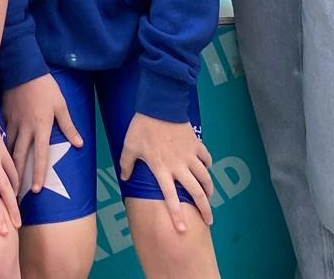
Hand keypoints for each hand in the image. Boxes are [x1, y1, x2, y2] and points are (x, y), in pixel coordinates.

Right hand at [1, 74, 82, 195]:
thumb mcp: (61, 105)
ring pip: (9, 147)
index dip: (38, 173)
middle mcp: (26, 128)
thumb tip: (80, 144)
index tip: (35, 190)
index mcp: (41, 127)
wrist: (23, 68)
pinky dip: (1, 145)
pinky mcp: (5, 115)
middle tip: (14, 193)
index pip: (41, 155)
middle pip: (21, 156)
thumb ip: (69, 126)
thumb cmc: (45, 87)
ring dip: (7, 163)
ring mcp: (13, 122)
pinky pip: (3, 133)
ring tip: (4, 179)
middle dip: (18, 175)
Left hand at [118, 113, 212, 232]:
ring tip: (210, 196)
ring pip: (205, 178)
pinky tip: (206, 168)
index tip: (182, 230)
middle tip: (209, 220)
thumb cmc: (142, 126)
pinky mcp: (196, 144)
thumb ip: (127, 164)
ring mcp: (190, 155)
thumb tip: (124, 178)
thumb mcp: (129, 145)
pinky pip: (206, 158)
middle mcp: (179, 166)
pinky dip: (208, 165)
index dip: (176, 215)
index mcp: (162, 169)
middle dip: (205, 209)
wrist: (160, 104)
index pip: (171, 197)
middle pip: (196, 192)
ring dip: (209, 189)